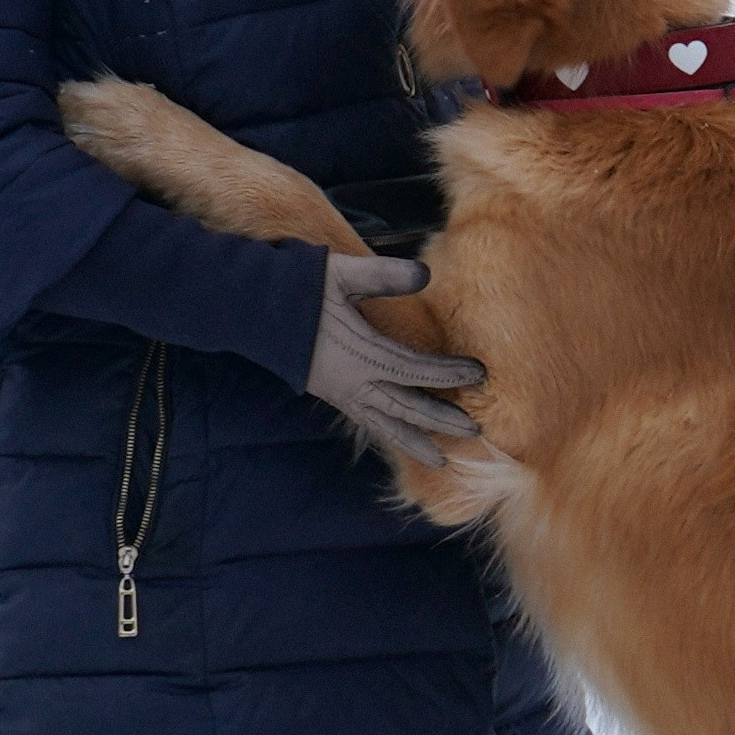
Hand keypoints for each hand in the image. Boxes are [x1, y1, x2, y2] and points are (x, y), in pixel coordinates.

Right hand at [304, 253, 483, 468]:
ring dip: (415, 441)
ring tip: (443, 460)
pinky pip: (367, 422)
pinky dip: (389, 433)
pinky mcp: (332, 396)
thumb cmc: (300, 289)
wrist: (255, 313)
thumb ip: (383, 275)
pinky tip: (402, 438)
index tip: (479, 373)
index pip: (414, 368)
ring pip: (385, 424)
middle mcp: (353, 382)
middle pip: (406, 407)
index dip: (448, 372)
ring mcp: (341, 393)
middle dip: (440, 420)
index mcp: (360, 353)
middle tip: (474, 431)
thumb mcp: (341, 274)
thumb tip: (425, 274)